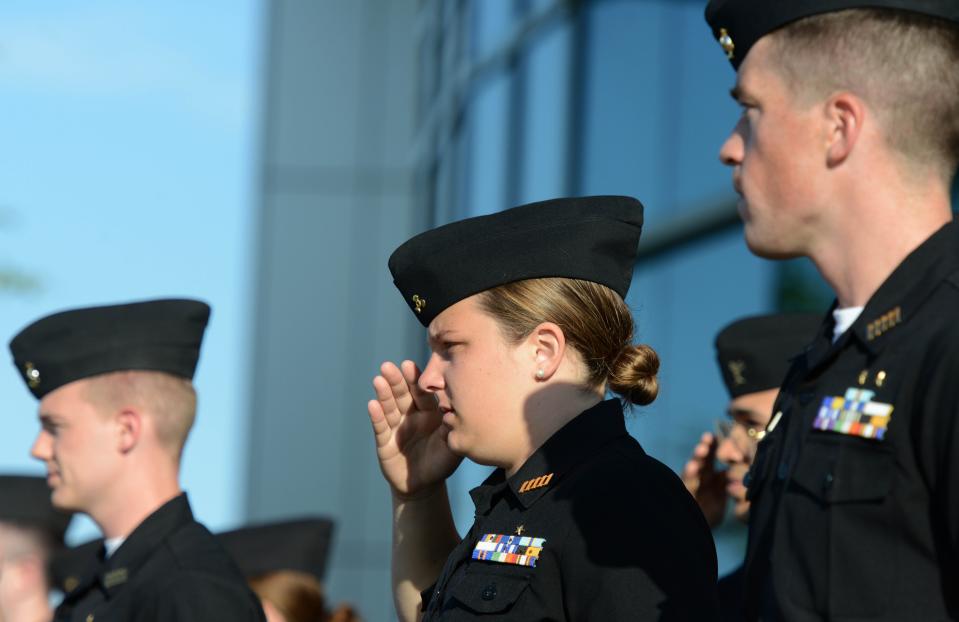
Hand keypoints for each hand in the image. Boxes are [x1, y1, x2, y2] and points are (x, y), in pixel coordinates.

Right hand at [368, 360, 463, 499]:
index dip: (415, 380)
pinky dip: (377, 416)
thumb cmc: (441, 463)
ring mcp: (396, 427)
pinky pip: (380, 427)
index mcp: (429, 413)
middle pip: (402, 395)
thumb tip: (453, 412)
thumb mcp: (451, 446)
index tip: (408, 365)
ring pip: (389, 407)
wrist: (424, 486)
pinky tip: (372, 404)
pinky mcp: (385, 442)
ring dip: (383, 394)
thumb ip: (452, 429)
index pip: (421, 393)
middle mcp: (411, 416)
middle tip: (388, 366)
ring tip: (378, 380)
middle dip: (395, 380)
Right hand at [681, 432, 727, 527]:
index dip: (716, 446)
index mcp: (710, 475)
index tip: (719, 435)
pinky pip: (686, 482)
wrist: (695, 533)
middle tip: (708, 438)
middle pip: (702, 458)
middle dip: (706, 447)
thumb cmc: (710, 513)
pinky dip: (689, 473)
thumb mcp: (724, 496)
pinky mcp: (684, 493)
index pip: (713, 457)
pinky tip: (692, 466)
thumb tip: (741, 465)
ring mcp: (691, 485)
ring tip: (701, 449)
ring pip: (693, 467)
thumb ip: (731, 482)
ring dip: (697, 458)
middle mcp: (699, 477)